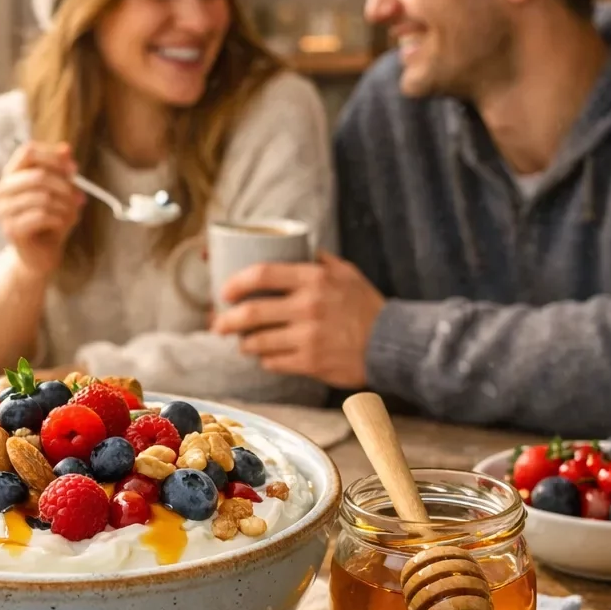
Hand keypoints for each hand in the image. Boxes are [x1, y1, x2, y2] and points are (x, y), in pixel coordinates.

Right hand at [0, 141, 84, 277]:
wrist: (42, 254)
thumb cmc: (51, 219)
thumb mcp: (61, 192)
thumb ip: (62, 170)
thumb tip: (66, 148)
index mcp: (12, 175)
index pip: (27, 152)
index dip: (53, 157)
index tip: (73, 169)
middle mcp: (3, 190)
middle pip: (38, 175)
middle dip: (64, 186)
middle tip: (79, 197)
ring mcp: (4, 210)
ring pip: (42, 197)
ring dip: (64, 205)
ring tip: (71, 213)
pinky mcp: (11, 229)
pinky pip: (41, 216)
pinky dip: (58, 219)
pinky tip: (61, 224)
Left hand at [209, 251, 384, 387]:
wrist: (392, 344)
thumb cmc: (366, 306)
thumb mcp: (346, 272)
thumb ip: (317, 259)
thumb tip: (288, 245)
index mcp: (314, 278)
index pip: (261, 274)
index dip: (235, 282)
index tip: (224, 291)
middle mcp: (308, 306)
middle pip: (250, 313)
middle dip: (225, 320)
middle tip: (218, 324)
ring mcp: (308, 337)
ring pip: (257, 342)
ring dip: (244, 343)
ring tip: (244, 342)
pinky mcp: (311, 363)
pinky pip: (273, 362)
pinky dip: (265, 359)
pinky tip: (267, 355)